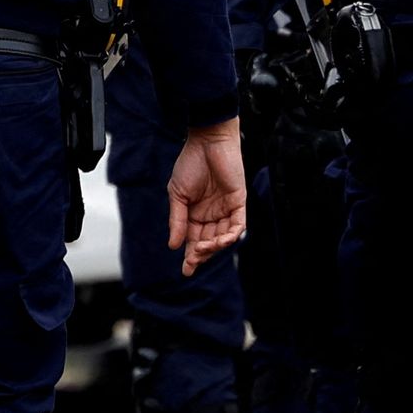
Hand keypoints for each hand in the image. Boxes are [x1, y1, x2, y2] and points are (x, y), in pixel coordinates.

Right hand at [168, 120, 247, 272]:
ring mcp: (226, 210)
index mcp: (194, 214)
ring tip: (201, 249)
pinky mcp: (239, 203)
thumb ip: (177, 220)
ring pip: (223, 237)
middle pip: (208, 242)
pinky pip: (238, 225)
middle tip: (192, 262)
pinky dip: (230, 235)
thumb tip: (173, 245)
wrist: (207, 142)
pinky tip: (220, 241)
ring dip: (213, 247)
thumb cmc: (190, 164)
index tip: (186, 271)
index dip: (191, 256)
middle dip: (201, 255)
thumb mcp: (177, 195)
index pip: (193, 240)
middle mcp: (211, 215)